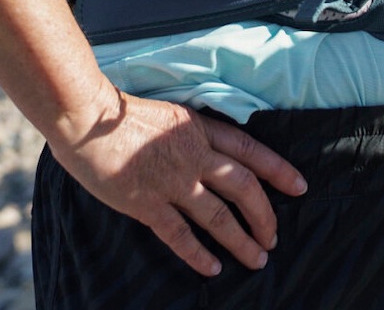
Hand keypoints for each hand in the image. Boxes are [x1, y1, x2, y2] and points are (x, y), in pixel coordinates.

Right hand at [46, 93, 308, 276]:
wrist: (83, 119)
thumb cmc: (118, 116)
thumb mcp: (170, 116)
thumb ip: (193, 135)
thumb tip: (210, 155)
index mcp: (201, 130)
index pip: (251, 151)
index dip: (279, 170)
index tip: (300, 187)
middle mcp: (194, 156)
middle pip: (243, 187)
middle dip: (264, 215)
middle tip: (274, 237)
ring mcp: (171, 181)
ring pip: (218, 216)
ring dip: (241, 240)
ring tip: (257, 259)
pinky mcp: (145, 203)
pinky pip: (179, 234)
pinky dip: (198, 253)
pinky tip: (213, 268)